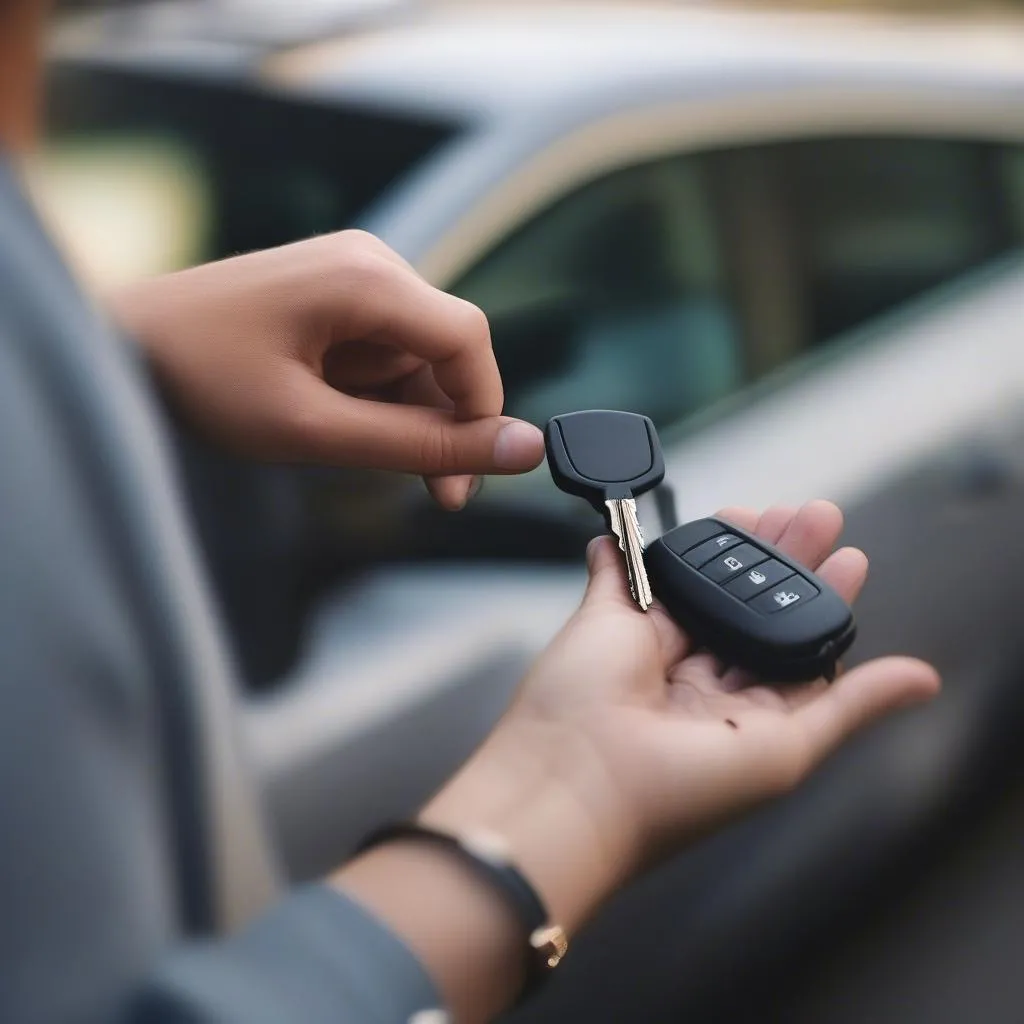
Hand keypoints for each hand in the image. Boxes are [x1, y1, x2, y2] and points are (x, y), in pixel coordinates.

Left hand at [108, 230, 544, 508]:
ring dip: (401, 418)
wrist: (115, 348)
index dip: (483, 412)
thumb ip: (424, 445)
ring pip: (415, 362)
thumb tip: (524, 449)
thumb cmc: (198, 378)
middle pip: (445, 353)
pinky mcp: (332, 297)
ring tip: (345, 449)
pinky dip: (373, 400)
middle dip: (440, 425)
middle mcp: (367, 264)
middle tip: (429, 493)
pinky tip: (335, 423)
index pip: (469, 341)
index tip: (468, 476)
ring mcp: (348, 277)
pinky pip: (382, 355)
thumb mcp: (316, 429)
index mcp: (367, 278)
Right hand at [421, 501, 939, 929]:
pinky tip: (632, 525)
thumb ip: (848, 703)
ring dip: (722, 545)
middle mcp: (701, 680)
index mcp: (745, 715)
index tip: (847, 555)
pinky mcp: (604, 620)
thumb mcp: (786, 748)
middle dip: (780, 558)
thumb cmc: (678, 788)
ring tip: (754, 512)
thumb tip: (922, 678)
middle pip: (748, 605)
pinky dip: (620, 547)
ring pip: (694, 582)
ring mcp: (651, 647)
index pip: (793, 646)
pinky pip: (617, 573)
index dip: (820, 598)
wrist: (575, 783)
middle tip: (811, 514)